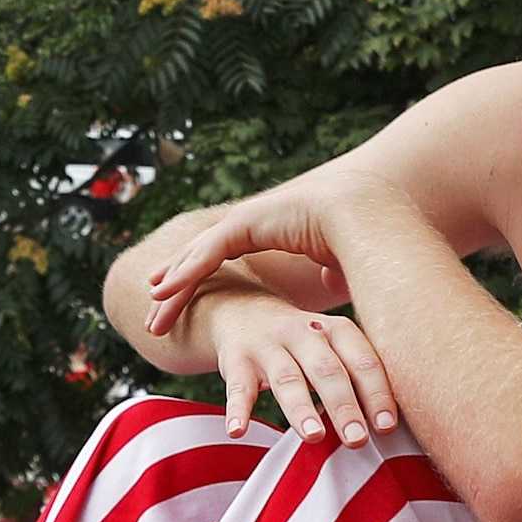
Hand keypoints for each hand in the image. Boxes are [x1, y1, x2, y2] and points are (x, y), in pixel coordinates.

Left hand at [133, 174, 378, 330]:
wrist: (368, 213)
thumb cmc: (359, 238)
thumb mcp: (336, 264)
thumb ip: (326, 272)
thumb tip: (329, 281)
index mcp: (269, 230)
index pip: (224, 256)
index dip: (200, 276)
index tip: (182, 296)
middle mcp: (252, 222)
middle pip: (203, 256)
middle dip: (178, 282)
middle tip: (157, 308)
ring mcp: (246, 219)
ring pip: (198, 256)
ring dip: (173, 281)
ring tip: (152, 304)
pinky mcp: (246, 223)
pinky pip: (207, 254)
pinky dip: (183, 273)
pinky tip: (163, 291)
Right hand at [199, 290, 401, 444]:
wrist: (239, 308)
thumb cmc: (301, 342)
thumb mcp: (331, 346)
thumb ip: (356, 377)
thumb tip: (390, 428)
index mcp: (336, 330)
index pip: (362, 361)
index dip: (376, 393)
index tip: (388, 426)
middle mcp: (304, 332)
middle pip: (327, 369)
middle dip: (343, 405)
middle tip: (357, 440)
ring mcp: (268, 344)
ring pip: (287, 378)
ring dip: (300, 408)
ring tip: (313, 436)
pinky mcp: (235, 358)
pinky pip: (236, 386)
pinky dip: (237, 409)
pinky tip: (237, 431)